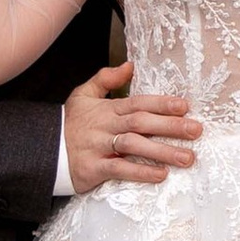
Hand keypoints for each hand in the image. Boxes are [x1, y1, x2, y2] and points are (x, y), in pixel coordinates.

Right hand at [62, 59, 203, 193]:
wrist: (42, 149)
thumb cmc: (70, 123)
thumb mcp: (83, 95)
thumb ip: (106, 79)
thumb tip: (129, 65)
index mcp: (107, 108)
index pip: (138, 102)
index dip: (161, 103)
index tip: (185, 106)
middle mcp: (105, 125)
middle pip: (141, 122)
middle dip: (170, 126)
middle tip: (196, 130)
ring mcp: (98, 146)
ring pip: (134, 146)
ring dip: (162, 152)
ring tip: (187, 157)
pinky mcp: (92, 168)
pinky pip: (119, 169)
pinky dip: (140, 172)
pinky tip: (160, 175)